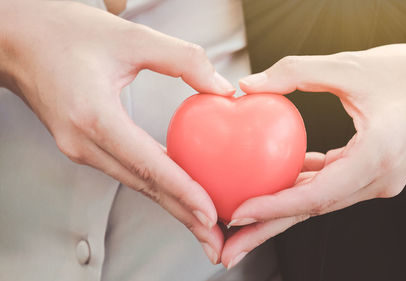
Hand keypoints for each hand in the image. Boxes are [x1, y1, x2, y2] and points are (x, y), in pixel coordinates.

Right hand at [0, 0, 234, 263]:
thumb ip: (182, 59)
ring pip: (136, 184)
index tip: (209, 214)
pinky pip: (127, 171)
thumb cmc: (63, 32)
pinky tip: (178, 193)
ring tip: (204, 225)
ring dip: (172, 205)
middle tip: (215, 241)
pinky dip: (156, 186)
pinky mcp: (84, 145)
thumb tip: (221, 87)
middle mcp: (84, 141)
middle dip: (182, 216)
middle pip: (144, 187)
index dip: (182, 191)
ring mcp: (80, 148)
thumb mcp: (130, 36)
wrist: (16, 39)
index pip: (147, 164)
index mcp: (93, 116)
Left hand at [220, 44, 405, 267]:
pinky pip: (331, 185)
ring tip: (243, 222)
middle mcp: (378, 180)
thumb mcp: (353, 65)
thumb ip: (298, 72)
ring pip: (319, 202)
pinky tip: (279, 178)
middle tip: (227, 250)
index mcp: (378, 158)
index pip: (318, 195)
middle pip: (312, 210)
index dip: (275, 207)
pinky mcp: (374, 173)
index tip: (238, 214)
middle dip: (267, 230)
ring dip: (280, 211)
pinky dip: (303, 184)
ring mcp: (378, 181)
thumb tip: (250, 85)